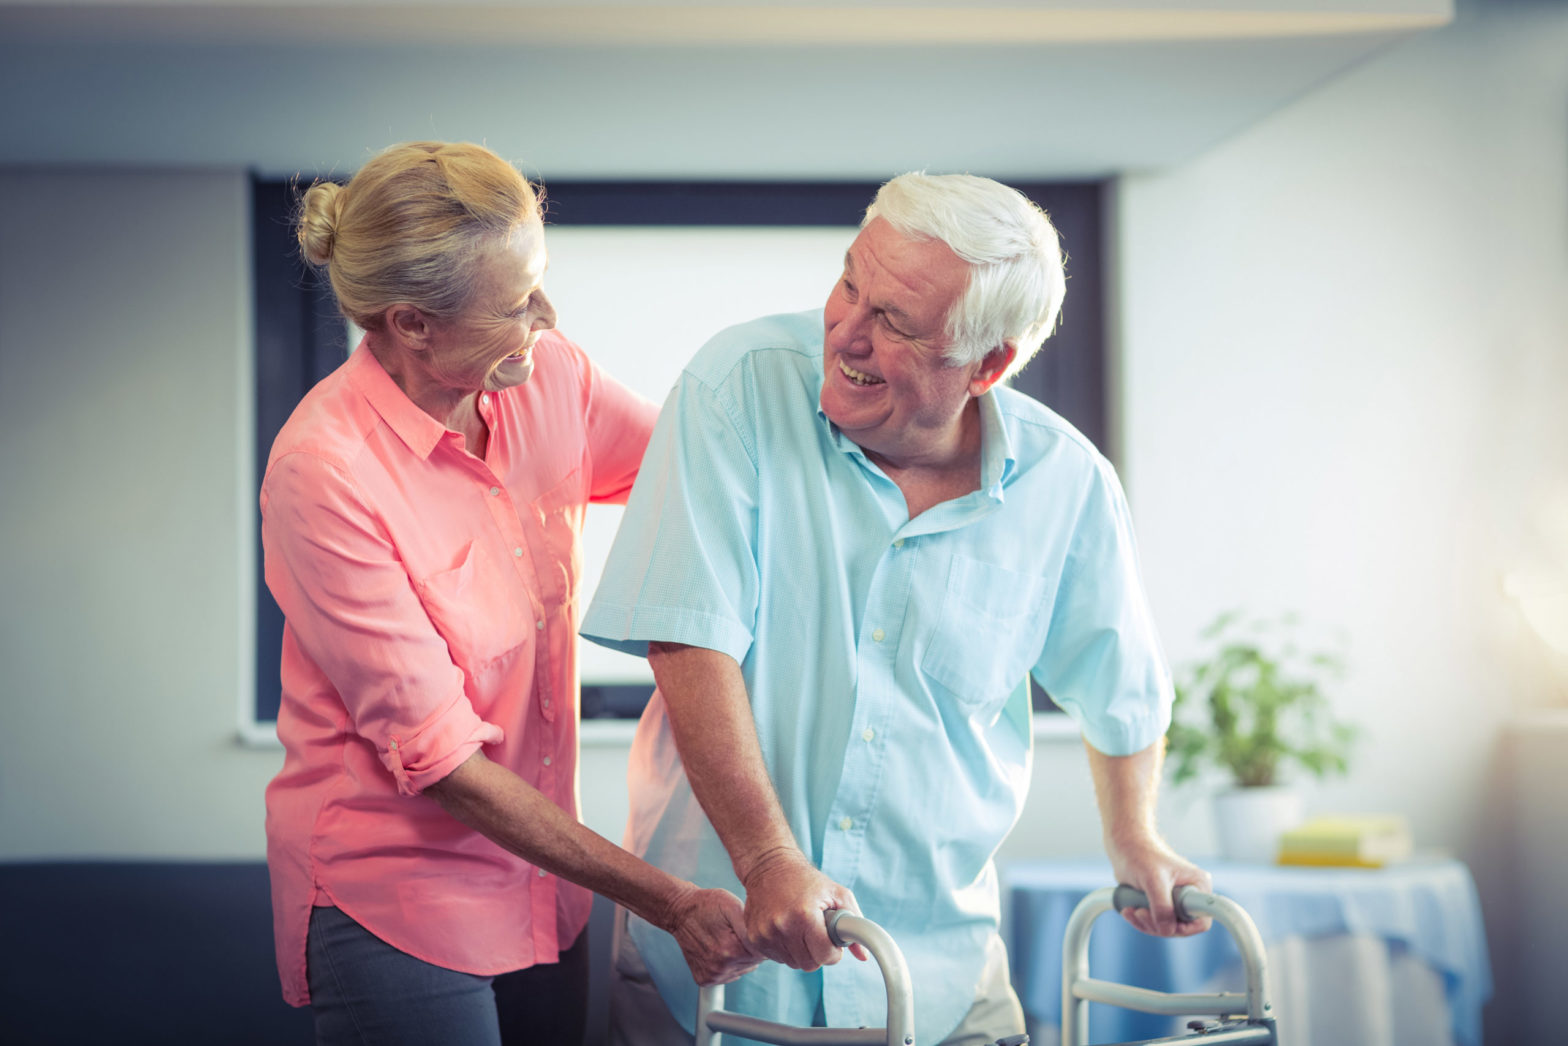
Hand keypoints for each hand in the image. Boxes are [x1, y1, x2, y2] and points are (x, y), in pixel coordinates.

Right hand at [665, 885, 763, 986]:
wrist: (680, 912)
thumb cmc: (707, 905)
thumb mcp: (732, 905)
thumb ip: (750, 925)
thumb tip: (764, 941)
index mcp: (731, 950)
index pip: (762, 954)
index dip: (759, 940)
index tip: (751, 929)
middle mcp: (720, 967)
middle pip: (753, 963)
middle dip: (750, 948)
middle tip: (737, 932)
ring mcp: (711, 975)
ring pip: (741, 970)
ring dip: (739, 957)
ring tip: (727, 939)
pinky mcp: (704, 979)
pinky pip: (727, 976)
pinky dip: (727, 965)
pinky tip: (719, 950)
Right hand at [739, 848, 866, 970]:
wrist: (769, 866)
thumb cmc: (806, 879)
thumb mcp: (837, 893)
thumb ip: (854, 924)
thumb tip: (862, 955)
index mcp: (804, 915)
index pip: (825, 956)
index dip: (833, 952)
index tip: (832, 942)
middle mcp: (782, 926)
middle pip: (809, 965)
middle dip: (818, 953)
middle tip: (817, 934)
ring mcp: (765, 934)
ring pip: (793, 964)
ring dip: (801, 952)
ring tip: (800, 928)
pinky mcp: (754, 938)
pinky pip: (777, 959)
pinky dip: (785, 949)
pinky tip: (786, 930)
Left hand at [1105, 833, 1212, 937]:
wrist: (1124, 845)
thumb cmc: (1141, 854)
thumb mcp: (1153, 880)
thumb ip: (1162, 907)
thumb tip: (1167, 930)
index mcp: (1198, 886)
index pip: (1203, 920)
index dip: (1187, 928)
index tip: (1167, 926)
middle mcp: (1191, 895)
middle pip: (1182, 928)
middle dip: (1158, 925)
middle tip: (1140, 912)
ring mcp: (1176, 901)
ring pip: (1166, 927)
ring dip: (1146, 924)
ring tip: (1131, 910)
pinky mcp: (1162, 904)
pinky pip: (1155, 923)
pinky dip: (1141, 921)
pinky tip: (1129, 911)